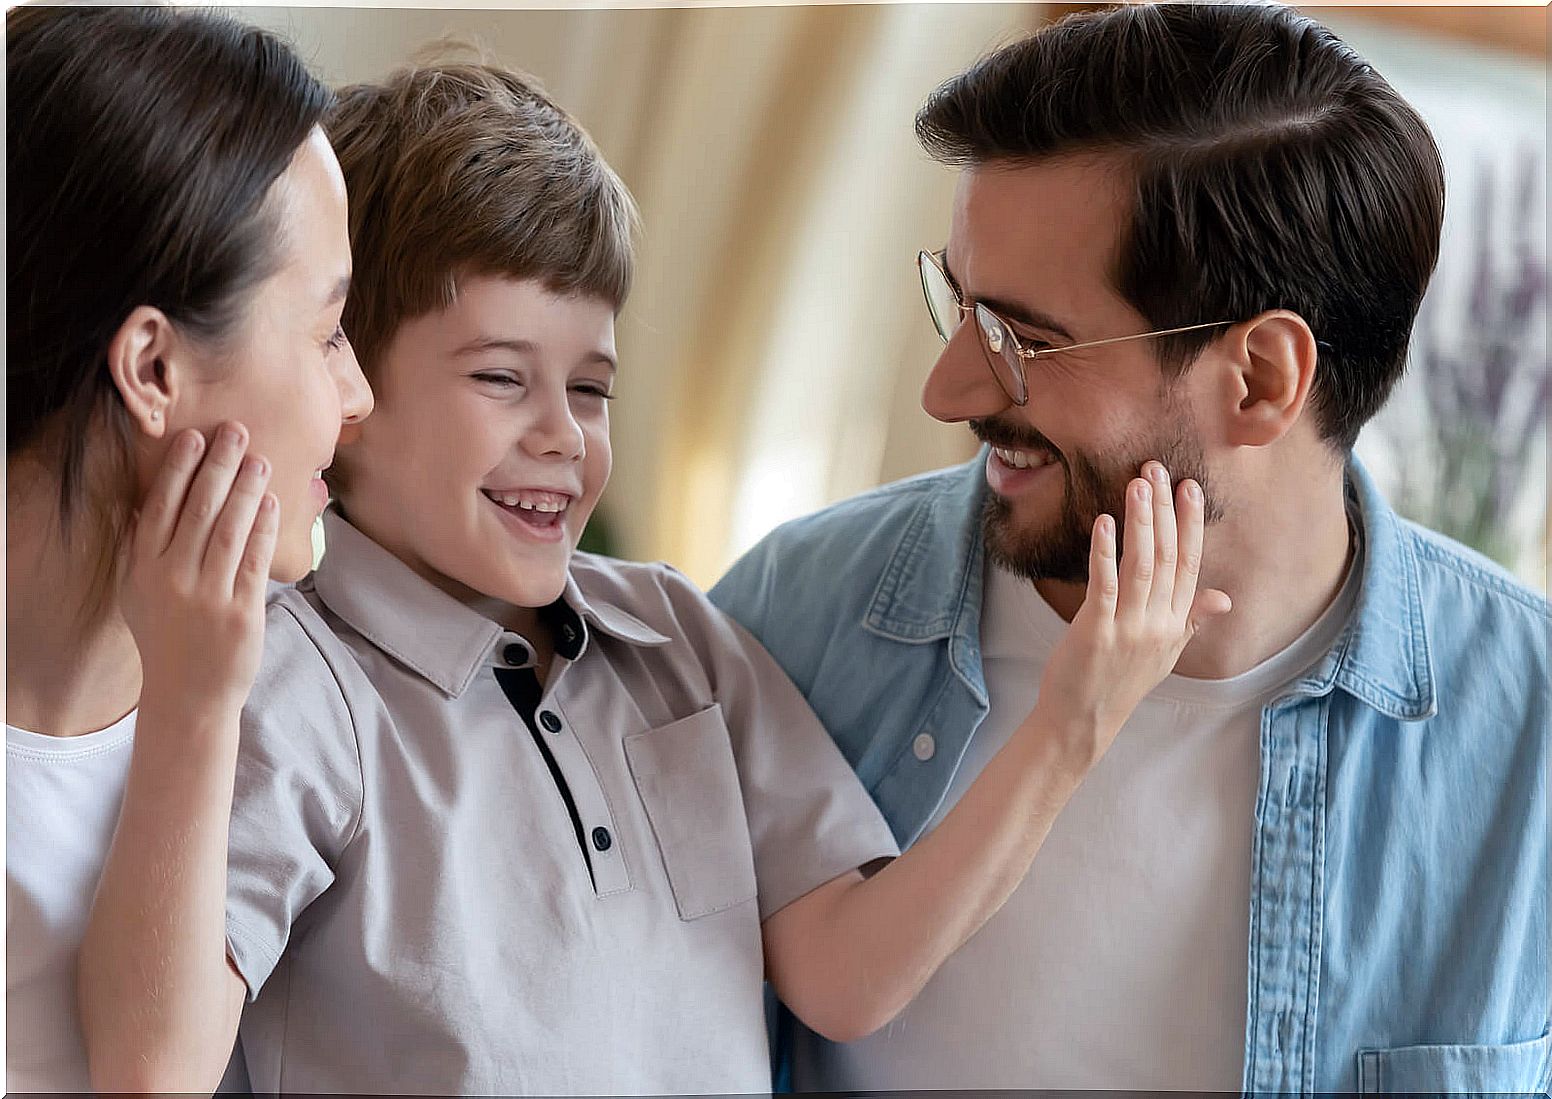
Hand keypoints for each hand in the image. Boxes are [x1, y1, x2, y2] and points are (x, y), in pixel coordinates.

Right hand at [120, 422, 278, 719]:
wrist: (188, 694)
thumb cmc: (166, 636)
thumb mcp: (138, 593)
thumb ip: (141, 549)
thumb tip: (145, 501)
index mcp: (143, 570)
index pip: (160, 508)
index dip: (178, 470)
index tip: (193, 437)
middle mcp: (172, 579)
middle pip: (196, 510)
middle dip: (218, 466)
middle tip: (236, 431)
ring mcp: (208, 596)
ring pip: (229, 530)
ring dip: (246, 490)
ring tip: (261, 460)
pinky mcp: (241, 613)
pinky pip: (254, 560)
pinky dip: (264, 528)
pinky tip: (273, 503)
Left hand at [1033, 461, 1230, 768]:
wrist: (1083, 721)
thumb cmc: (1120, 681)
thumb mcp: (1165, 653)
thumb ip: (1191, 619)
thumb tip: (1224, 599)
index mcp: (1176, 624)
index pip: (1189, 564)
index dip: (1191, 524)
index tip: (1191, 486)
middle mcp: (1159, 623)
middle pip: (1167, 557)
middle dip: (1164, 510)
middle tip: (1158, 468)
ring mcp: (1130, 628)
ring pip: (1141, 565)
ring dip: (1141, 521)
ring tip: (1138, 484)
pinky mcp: (1096, 631)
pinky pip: (1104, 584)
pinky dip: (1105, 551)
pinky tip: (1104, 522)